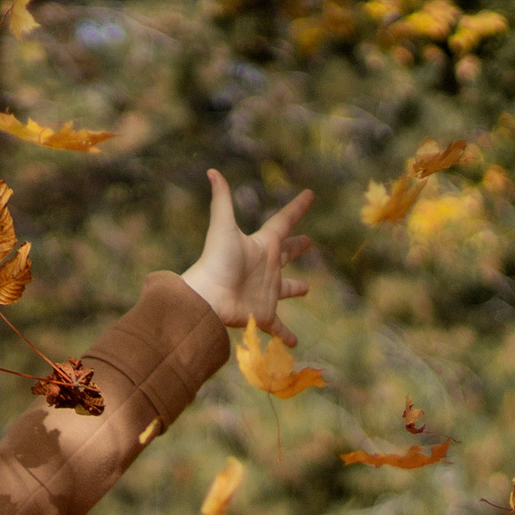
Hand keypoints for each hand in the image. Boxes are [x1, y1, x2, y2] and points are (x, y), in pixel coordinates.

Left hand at [180, 170, 315, 346]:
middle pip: (286, 254)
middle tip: (309, 242)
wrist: (205, 298)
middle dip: (297, 248)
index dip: (296, 209)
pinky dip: (286, 335)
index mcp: (261, 245)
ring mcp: (266, 291)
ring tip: (306, 288)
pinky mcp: (263, 314)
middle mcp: (266, 267)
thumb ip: (221, 200)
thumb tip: (212, 170)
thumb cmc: (215, 262)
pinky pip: (279, 327)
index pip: (283, 222)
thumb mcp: (222, 228)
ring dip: (294, 289)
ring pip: (285, 289)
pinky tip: (294, 344)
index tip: (309, 195)